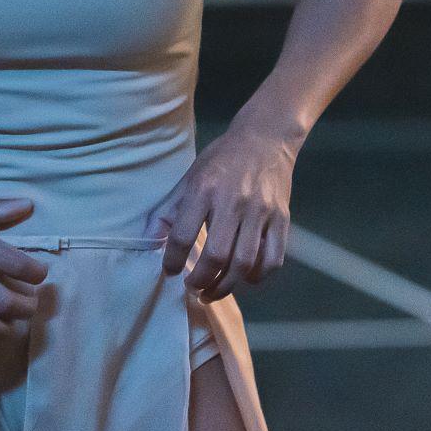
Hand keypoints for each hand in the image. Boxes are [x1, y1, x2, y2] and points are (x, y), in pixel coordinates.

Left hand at [145, 126, 296, 301]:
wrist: (265, 139)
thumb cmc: (221, 160)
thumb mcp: (190, 177)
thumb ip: (169, 209)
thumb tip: (149, 240)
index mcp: (204, 189)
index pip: (182, 234)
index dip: (172, 259)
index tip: (170, 270)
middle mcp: (233, 201)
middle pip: (217, 255)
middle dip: (201, 280)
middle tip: (193, 287)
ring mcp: (260, 212)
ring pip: (245, 263)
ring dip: (227, 285)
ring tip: (212, 291)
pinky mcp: (282, 219)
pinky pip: (272, 259)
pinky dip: (257, 276)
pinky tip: (243, 278)